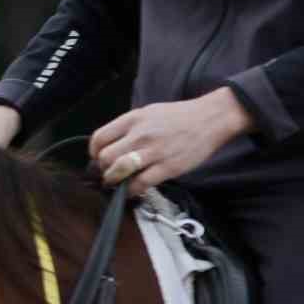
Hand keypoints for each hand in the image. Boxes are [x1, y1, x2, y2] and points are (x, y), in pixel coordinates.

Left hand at [89, 87, 251, 194]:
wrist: (210, 118)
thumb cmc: (179, 116)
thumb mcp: (147, 112)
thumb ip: (128, 127)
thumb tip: (110, 144)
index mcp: (132, 119)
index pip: (99, 138)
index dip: (93, 152)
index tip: (97, 158)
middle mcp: (139, 135)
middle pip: (105, 157)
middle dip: (102, 168)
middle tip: (107, 173)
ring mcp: (153, 152)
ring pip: (118, 170)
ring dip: (113, 181)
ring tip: (116, 183)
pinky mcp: (168, 167)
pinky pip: (141, 184)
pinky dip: (132, 191)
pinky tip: (133, 191)